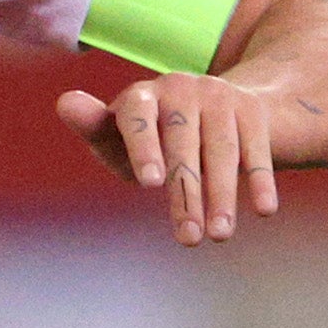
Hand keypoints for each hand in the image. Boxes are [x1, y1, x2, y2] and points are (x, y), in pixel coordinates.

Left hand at [57, 70, 282, 246]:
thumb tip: (64, 102)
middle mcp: (182, 88)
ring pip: (223, 149)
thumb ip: (94, 127)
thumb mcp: (118, 135)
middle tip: (189, 238)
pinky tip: (264, 210)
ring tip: (219, 235)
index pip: (138, 118)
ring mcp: (220, 96)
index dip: (144, 148)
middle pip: (183, 144)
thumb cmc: (148, 135)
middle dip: (187, 193)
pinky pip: (256, 149)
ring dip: (222, 194)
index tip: (149, 185)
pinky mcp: (252, 110)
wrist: (209, 104)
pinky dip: (260, 179)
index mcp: (142, 95)